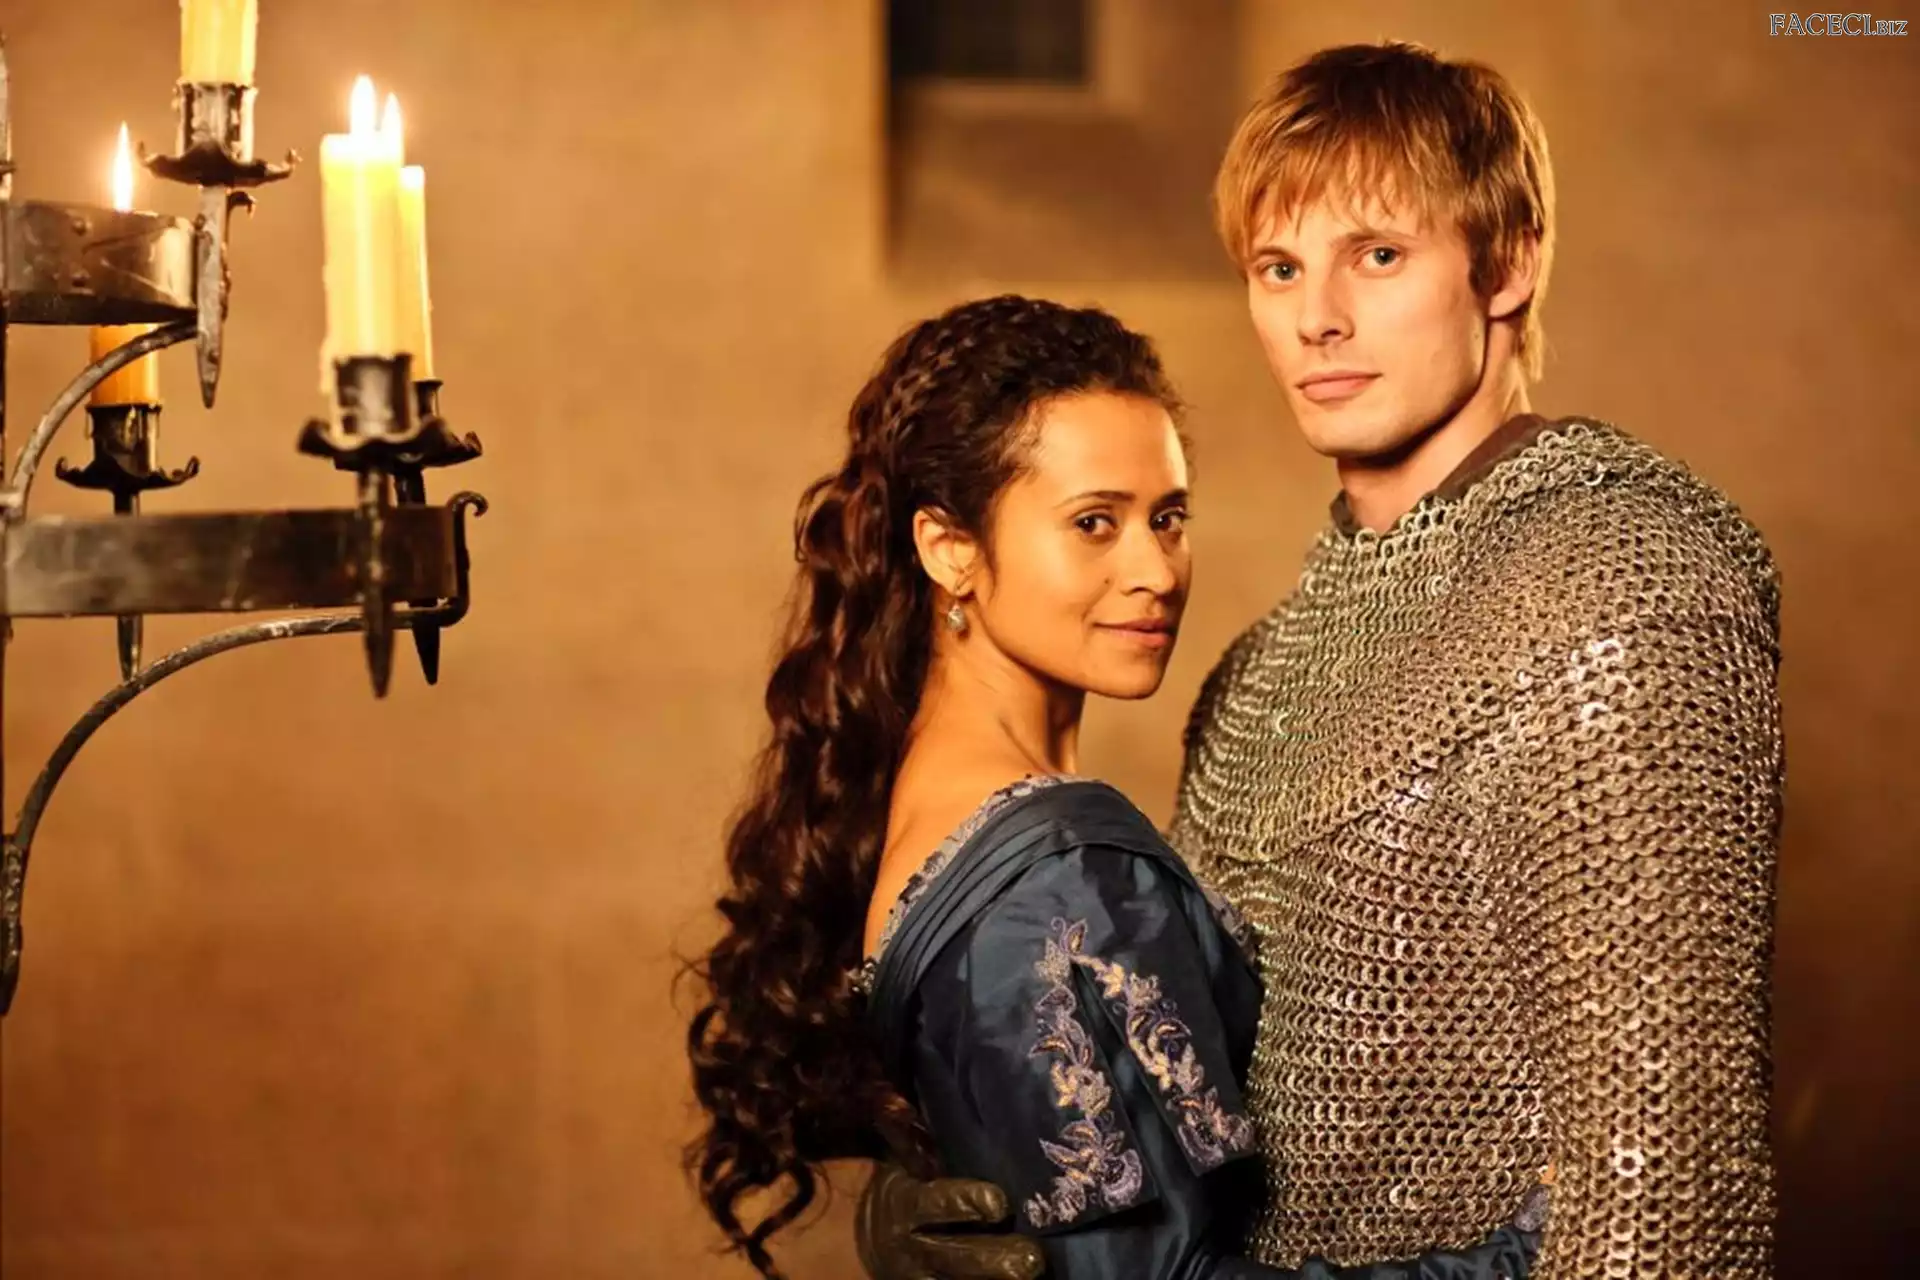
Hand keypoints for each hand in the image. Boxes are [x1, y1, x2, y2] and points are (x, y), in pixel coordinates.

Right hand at [855, 1162, 1044, 1279]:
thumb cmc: (897, 1189)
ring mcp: (922, 1276)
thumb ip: (917, 1143)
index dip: (968, 1202)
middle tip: (1033, 1258)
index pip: (938, 1204)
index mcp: (907, 1204)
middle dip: (997, 1260)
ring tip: (1033, 1277)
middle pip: (959, 1257)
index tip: (999, 1203)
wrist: (862, 1240)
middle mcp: (915, 1246)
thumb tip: (929, 1097)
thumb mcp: (900, 1166)